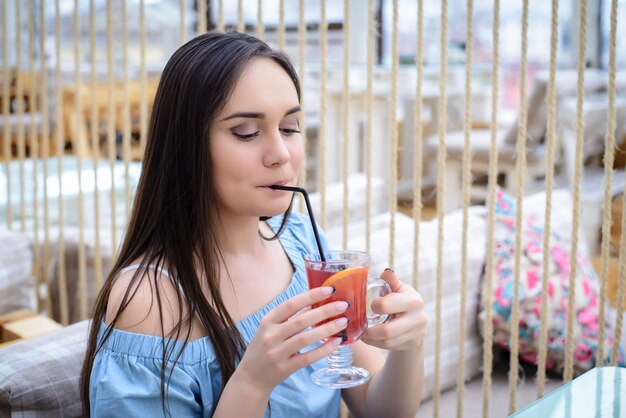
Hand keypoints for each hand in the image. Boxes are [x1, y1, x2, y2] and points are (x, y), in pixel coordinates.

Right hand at [235, 286, 349, 394]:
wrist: (251, 377)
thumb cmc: (264, 348)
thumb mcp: (271, 329)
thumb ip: (290, 317)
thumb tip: (316, 302)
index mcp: (267, 321)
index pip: (290, 304)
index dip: (310, 296)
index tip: (329, 290)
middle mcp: (271, 336)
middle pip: (301, 321)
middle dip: (324, 311)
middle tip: (343, 305)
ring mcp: (277, 353)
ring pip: (305, 339)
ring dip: (327, 329)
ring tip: (343, 322)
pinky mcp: (285, 368)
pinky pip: (308, 358)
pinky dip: (323, 350)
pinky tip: (336, 342)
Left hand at [360, 269, 427, 350]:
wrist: (417, 321)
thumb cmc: (401, 300)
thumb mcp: (397, 289)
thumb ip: (390, 281)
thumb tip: (386, 272)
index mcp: (413, 300)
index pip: (387, 305)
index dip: (374, 306)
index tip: (370, 305)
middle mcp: (418, 318)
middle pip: (387, 331)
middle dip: (370, 330)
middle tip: (361, 325)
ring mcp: (417, 333)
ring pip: (387, 341)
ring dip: (371, 338)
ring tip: (362, 332)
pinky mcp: (412, 344)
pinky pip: (389, 347)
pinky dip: (376, 343)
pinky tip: (369, 337)